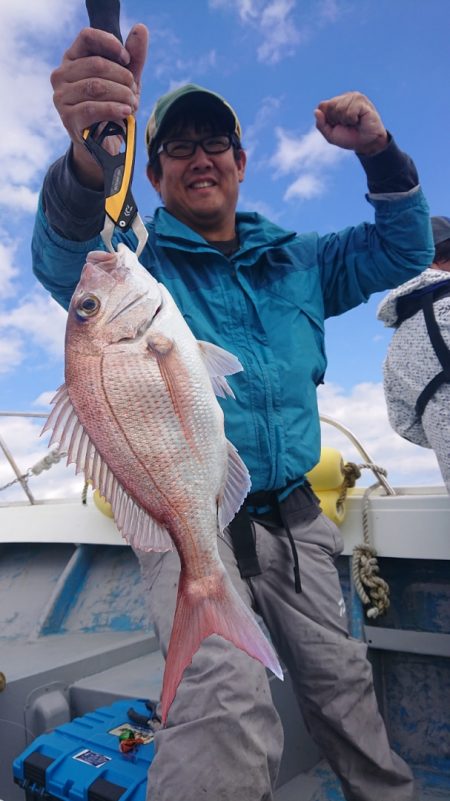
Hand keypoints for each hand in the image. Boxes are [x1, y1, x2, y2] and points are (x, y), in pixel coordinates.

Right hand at [50, 24, 148, 184]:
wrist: (104, 144)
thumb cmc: (113, 106)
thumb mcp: (126, 80)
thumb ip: (134, 57)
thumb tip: (141, 29)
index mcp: (73, 59)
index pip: (88, 37)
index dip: (111, 45)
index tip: (127, 59)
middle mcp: (62, 74)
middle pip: (96, 64)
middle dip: (123, 78)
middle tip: (133, 92)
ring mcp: (62, 96)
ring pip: (96, 86)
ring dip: (121, 94)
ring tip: (132, 104)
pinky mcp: (68, 118)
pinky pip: (93, 108)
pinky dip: (114, 109)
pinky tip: (125, 111)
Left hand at [314, 92, 388, 155]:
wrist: (366, 143)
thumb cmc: (349, 138)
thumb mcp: (331, 135)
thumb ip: (321, 124)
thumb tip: (316, 111)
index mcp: (336, 103)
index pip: (322, 106)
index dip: (327, 119)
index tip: (337, 125)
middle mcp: (344, 97)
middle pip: (330, 106)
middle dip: (336, 120)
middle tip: (347, 124)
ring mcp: (354, 97)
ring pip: (339, 108)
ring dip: (345, 121)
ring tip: (354, 122)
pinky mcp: (362, 100)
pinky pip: (349, 112)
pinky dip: (352, 120)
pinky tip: (359, 120)